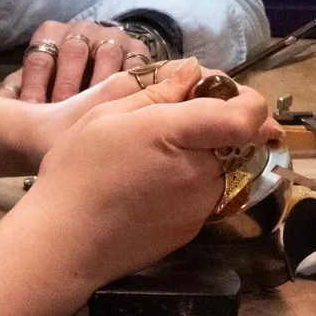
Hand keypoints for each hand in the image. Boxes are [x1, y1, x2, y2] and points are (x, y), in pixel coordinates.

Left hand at [0, 20, 151, 102]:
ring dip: (100, 85)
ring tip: (94, 113)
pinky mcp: (139, 49)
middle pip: (73, 52)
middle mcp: (81, 29)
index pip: (40, 57)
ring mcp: (111, 36)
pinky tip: (125, 105)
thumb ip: (18, 90)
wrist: (108, 59)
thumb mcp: (39, 80)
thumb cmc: (63, 77)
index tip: (33, 113)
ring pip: (106, 56)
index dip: (35, 85)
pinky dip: (131, 84)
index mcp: (51, 34)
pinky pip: (136, 65)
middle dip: (67, 85)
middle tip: (63, 115)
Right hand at [20, 61, 279, 287]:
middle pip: (234, 142)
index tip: (229, 95)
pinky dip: (187, 185)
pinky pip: (203, 197)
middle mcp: (202, 172)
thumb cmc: (77, 171)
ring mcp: (200, 205)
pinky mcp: (192, 230)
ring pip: (219, 170)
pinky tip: (148, 188)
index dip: (250, 102)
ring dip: (201, 158)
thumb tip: (193, 73)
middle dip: (215, 128)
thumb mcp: (106, 115)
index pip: (247, 116)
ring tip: (152, 160)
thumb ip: (157, 93)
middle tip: (172, 126)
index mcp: (180, 134)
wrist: (65, 242)